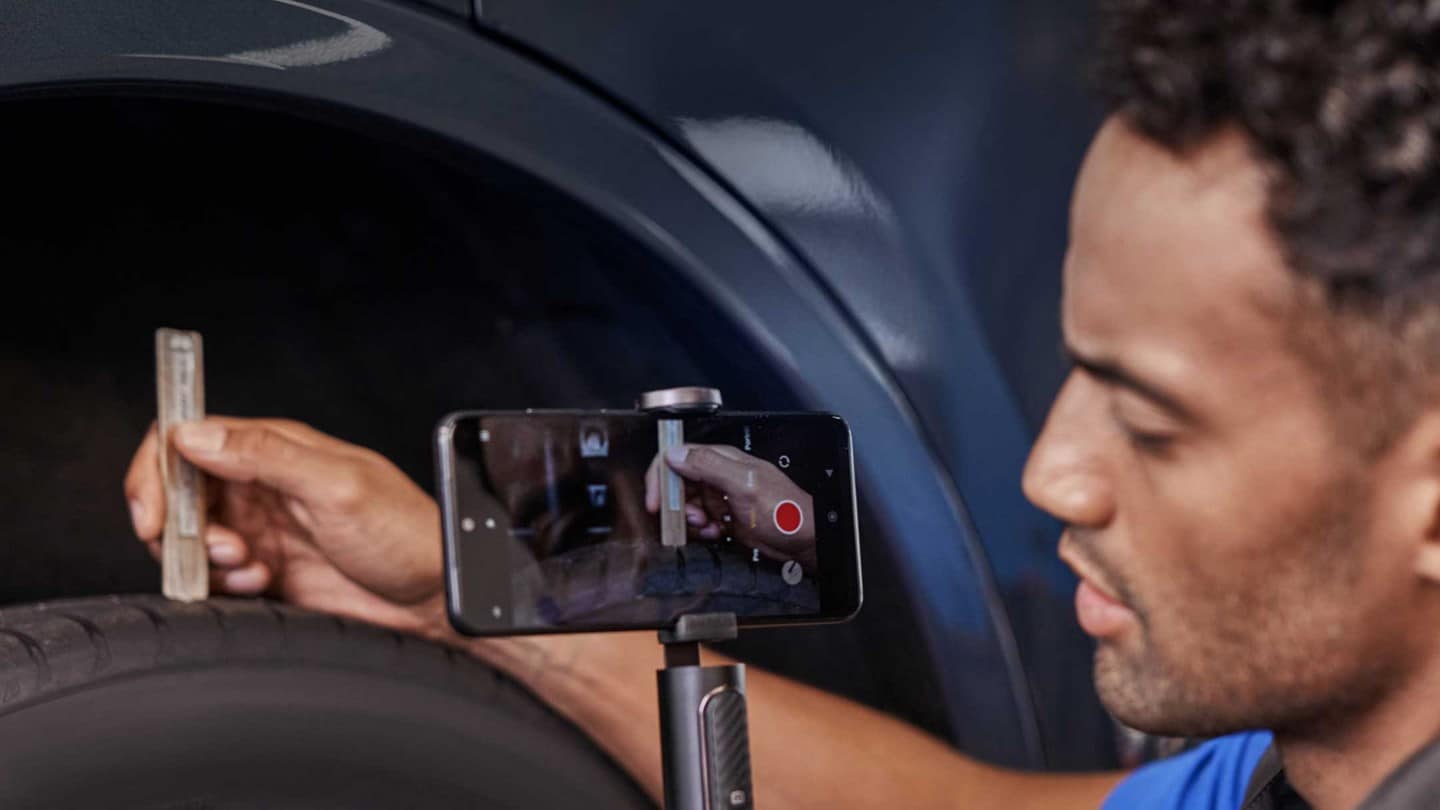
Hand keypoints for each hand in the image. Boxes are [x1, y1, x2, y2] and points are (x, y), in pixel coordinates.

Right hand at [124, 417, 444, 635]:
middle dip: (178, 524)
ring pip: (188, 537)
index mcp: (276, 447)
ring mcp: (262, 528)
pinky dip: (223, 584)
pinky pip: (212, 576)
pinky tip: (262, 583)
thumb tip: (196, 434)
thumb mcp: (338, 485)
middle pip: (178, 491)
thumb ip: (266, 455)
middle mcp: (262, 482)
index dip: (158, 469)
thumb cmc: (406, 533)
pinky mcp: (264, 570)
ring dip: (204, 557)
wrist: (433, 597)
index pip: (189, 437)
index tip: (153, 511)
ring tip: (251, 566)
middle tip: (221, 546)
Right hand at [644, 444, 816, 569]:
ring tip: (708, 526)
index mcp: (722, 459)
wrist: (805, 541)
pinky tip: (716, 533)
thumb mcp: (746, 485)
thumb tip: (676, 454)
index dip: (660, 477)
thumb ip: (709, 465)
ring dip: (690, 520)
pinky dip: (701, 531)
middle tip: (688, 519)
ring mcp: (720, 497)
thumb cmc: (787, 512)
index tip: (656, 501)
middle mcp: (718, 475)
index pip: (677, 457)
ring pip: (685, 505)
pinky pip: (698, 522)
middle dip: (675, 505)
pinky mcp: (723, 517)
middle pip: (677, 483)